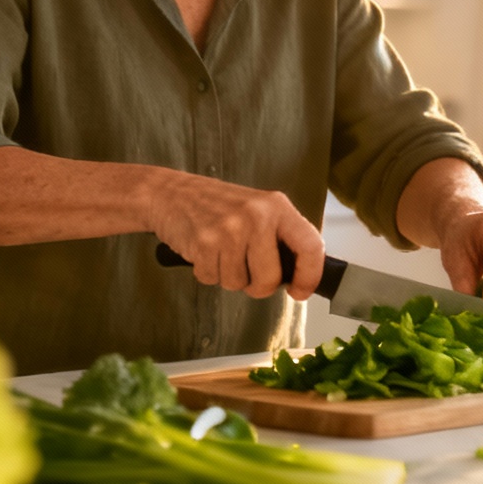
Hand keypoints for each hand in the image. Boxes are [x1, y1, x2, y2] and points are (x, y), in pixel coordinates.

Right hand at [141, 168, 324, 299]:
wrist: (172, 193)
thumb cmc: (219, 206)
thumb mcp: (259, 209)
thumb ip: (280, 238)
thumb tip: (300, 276)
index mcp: (277, 206)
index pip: (310, 246)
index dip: (310, 276)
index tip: (300, 290)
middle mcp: (256, 216)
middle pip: (270, 279)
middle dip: (259, 286)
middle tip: (249, 272)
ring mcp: (229, 229)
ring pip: (239, 284)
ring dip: (229, 277)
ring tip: (222, 252)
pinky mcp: (203, 243)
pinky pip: (213, 279)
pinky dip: (208, 273)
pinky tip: (206, 251)